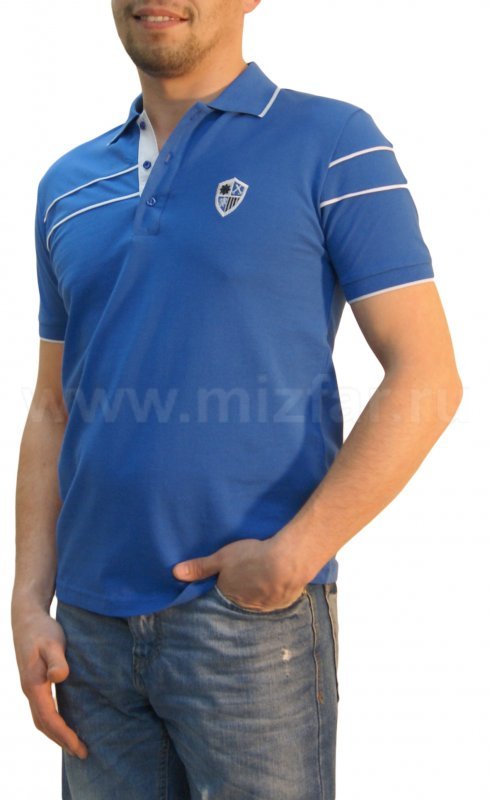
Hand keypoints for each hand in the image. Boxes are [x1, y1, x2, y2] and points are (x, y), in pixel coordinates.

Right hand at [12, 608, 87, 758]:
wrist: (27, 619)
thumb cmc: (42, 630)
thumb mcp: (52, 642)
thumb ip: (57, 660)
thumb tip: (60, 677)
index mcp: (33, 685)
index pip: (49, 719)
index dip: (64, 735)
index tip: (80, 746)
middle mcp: (30, 690)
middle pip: (44, 725)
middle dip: (62, 740)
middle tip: (82, 753)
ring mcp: (31, 687)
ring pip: (42, 719)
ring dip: (57, 734)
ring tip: (75, 744)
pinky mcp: (36, 682)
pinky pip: (43, 709)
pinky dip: (54, 722)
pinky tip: (66, 721)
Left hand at [172, 536, 307, 611]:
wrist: (288, 561)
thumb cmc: (252, 557)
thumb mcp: (222, 558)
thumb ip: (200, 567)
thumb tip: (175, 573)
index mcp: (231, 595)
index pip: (223, 595)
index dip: (224, 586)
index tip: (227, 579)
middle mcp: (248, 605)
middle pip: (242, 599)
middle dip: (242, 590)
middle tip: (246, 577)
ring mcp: (268, 606)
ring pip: (260, 599)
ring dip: (260, 591)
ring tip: (262, 578)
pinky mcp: (285, 601)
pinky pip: (277, 598)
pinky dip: (276, 591)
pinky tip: (278, 580)